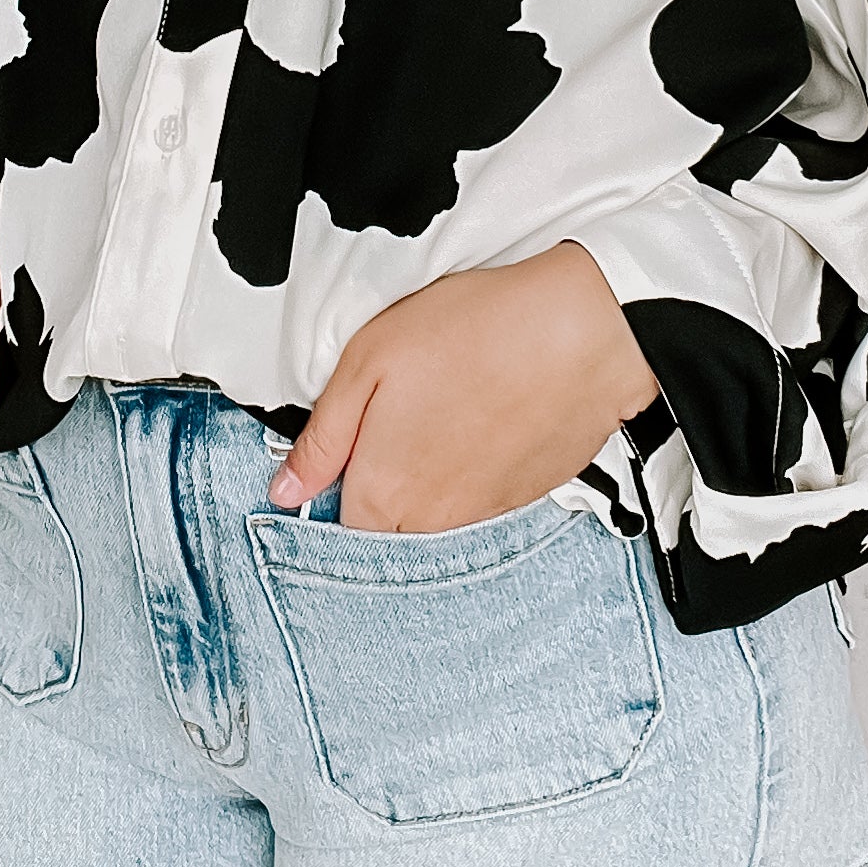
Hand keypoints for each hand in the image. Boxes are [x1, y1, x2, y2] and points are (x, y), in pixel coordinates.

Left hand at [269, 245, 657, 532]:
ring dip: (425, 493)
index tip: (339, 458)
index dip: (331, 494)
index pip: (336, 530)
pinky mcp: (526, 499)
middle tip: (391, 433)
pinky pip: (481, 509)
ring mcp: (484, 516)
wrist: (581, 330)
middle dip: (376, 499)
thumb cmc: (471, 331)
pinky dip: (472, 481)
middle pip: (385, 536)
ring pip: (434, 526)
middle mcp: (432, 522)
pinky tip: (480, 429)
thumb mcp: (369, 362)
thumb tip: (285, 492)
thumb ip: (323, 438)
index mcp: (382, 492)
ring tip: (439, 423)